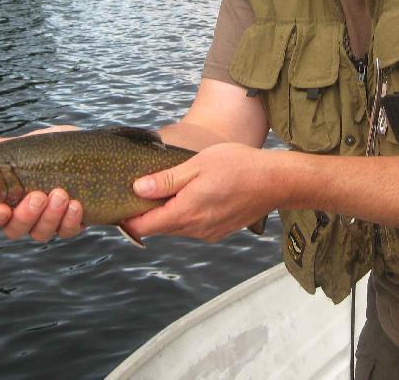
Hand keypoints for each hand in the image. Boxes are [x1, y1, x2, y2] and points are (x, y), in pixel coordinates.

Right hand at [0, 125, 84, 241]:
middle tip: (38, 196)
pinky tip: (77, 205)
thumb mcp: (32, 146)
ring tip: (61, 194)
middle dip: (25, 215)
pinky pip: (68, 231)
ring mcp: (49, 222)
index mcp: (10, 197)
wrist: (97, 152)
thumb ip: (4, 148)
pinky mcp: (72, 224)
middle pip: (14, 229)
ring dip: (50, 216)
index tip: (1, 209)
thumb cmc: (57, 151)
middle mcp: (26, 214)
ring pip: (41, 233)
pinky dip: (71, 220)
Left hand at [124, 142, 276, 242]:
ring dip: (170, 212)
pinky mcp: (219, 231)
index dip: (128, 216)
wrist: (276, 181)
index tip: (121, 201)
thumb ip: (166, 180)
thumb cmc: (239, 166)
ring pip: (177, 227)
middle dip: (148, 212)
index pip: (144, 226)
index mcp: (186, 212)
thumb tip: (137, 189)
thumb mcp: (197, 165)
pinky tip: (195, 194)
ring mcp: (208, 233)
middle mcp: (195, 229)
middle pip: (159, 228)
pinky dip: (187, 214)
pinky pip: (193, 227)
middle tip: (144, 188)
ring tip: (171, 187)